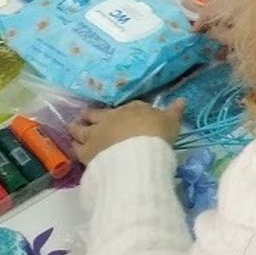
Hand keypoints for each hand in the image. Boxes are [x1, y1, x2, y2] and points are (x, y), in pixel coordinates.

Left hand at [70, 99, 184, 166]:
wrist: (137, 154)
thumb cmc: (155, 135)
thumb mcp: (171, 122)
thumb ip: (174, 111)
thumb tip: (182, 100)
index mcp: (130, 109)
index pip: (122, 107)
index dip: (118, 111)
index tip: (117, 114)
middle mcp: (109, 118)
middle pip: (93, 113)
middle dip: (89, 115)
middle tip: (85, 117)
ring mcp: (95, 134)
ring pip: (78, 129)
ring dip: (76, 128)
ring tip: (74, 130)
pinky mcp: (85, 151)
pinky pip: (75, 147)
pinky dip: (75, 146)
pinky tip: (74, 148)